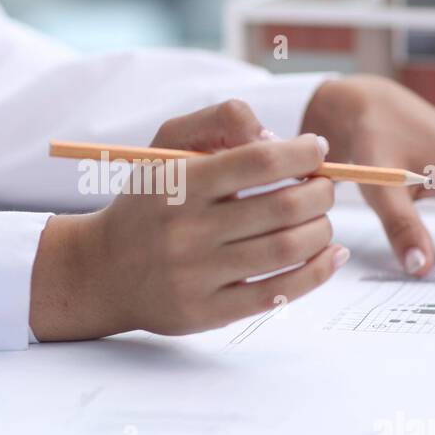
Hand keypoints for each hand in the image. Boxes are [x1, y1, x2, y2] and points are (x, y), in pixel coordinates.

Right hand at [30, 101, 348, 339]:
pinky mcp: (207, 312)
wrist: (102, 270)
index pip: (260, 160)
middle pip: (284, 206)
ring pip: (287, 249)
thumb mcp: (167, 147)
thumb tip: (276, 138)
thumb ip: (220, 121)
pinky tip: (332, 255)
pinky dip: (317, 272)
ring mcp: (196, 275)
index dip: (303, 153)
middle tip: (324, 188)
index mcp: (179, 183)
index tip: (317, 150)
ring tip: (322, 219)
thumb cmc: (148, 202)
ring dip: (322, 229)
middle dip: (321, 192)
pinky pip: (277, 294)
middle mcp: (186, 230)